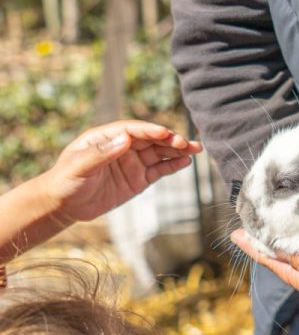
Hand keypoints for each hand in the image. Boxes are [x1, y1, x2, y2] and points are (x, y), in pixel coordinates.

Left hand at [40, 120, 201, 221]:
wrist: (65, 204)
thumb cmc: (66, 181)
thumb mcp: (79, 166)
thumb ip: (101, 153)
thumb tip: (125, 138)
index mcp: (106, 137)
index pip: (132, 130)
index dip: (149, 130)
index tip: (165, 133)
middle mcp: (122, 147)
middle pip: (150, 140)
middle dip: (170, 140)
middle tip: (187, 143)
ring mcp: (132, 162)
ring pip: (159, 153)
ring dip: (177, 151)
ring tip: (196, 149)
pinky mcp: (139, 179)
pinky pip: (159, 170)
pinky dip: (172, 166)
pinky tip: (185, 162)